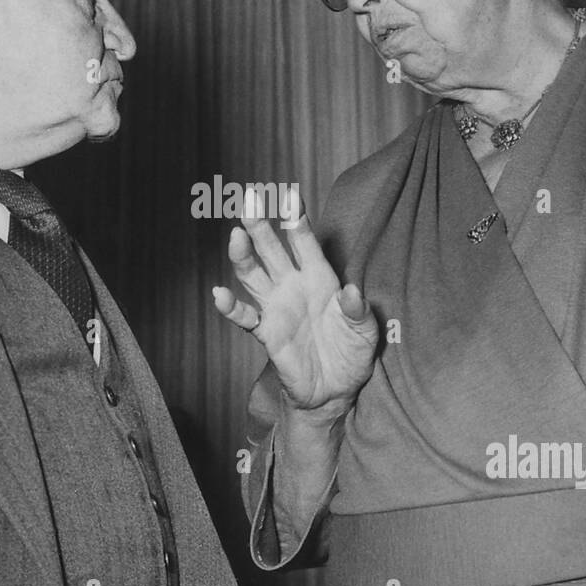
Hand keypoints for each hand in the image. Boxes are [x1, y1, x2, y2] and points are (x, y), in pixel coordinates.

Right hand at [212, 187, 377, 410]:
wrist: (336, 390)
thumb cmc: (352, 353)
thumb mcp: (365, 331)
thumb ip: (357, 310)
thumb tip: (352, 292)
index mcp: (320, 277)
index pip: (304, 242)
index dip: (296, 219)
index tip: (289, 195)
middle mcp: (293, 286)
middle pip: (271, 250)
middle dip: (261, 225)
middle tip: (250, 199)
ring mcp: (277, 307)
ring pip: (253, 275)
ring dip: (243, 256)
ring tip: (237, 236)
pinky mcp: (267, 333)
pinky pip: (245, 318)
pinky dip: (231, 307)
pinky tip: (220, 295)